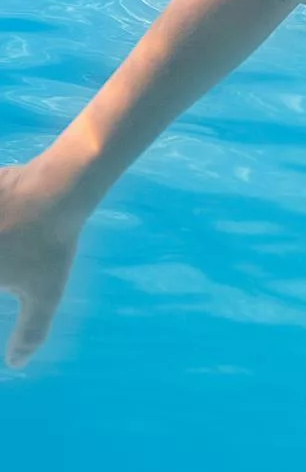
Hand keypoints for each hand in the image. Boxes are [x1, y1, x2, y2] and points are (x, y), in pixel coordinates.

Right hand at [0, 162, 86, 366]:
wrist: (55, 188)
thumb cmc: (50, 244)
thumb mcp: (45, 293)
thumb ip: (30, 331)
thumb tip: (18, 364)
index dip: (5, 284)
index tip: (10, 283)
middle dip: (4, 267)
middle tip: (12, 264)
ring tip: (9, 246)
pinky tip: (4, 224)